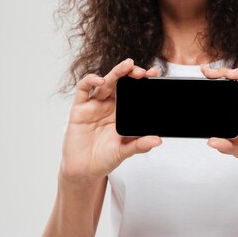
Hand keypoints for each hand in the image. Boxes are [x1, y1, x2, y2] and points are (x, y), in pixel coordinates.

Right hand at [60, 58, 161, 182]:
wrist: (84, 170)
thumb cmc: (104, 159)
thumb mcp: (125, 152)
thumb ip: (140, 145)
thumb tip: (158, 140)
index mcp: (122, 112)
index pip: (134, 92)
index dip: (143, 82)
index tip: (155, 75)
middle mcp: (109, 106)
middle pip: (121, 83)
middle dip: (131, 73)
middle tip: (142, 71)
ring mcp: (94, 105)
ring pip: (105, 82)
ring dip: (116, 72)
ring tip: (127, 66)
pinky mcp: (79, 108)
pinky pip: (83, 89)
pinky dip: (90, 80)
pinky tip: (101, 80)